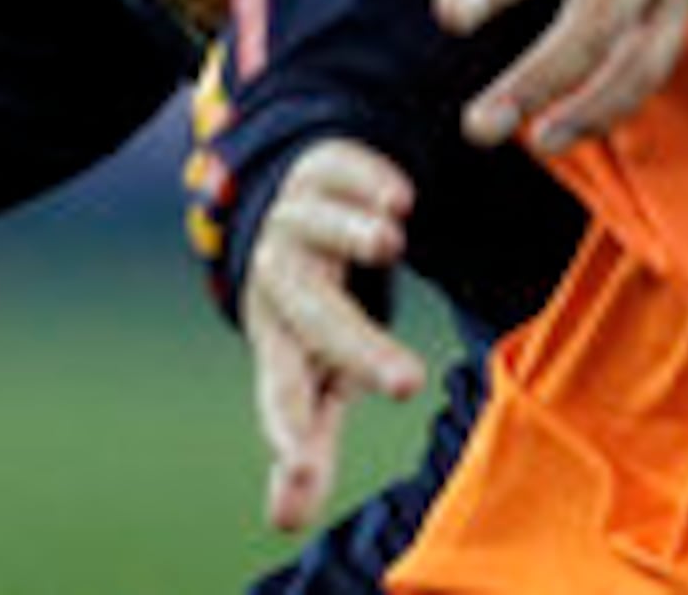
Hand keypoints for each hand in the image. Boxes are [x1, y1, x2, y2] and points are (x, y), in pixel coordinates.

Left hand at [244, 139, 426, 534]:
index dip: (290, 427)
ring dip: (349, 233)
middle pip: (314, 314)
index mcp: (280, 338)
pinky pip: (335, 167)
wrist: (291, 208)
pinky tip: (398, 196)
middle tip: (408, 385)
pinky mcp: (320, 170)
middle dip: (358, 346)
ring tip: (390, 239)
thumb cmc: (309, 312)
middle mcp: (282, 278)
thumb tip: (283, 520)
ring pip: (313, 224)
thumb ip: (306, 443)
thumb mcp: (309, 372)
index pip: (283, 388)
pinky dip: (364, 178)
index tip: (298, 465)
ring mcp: (297, 219)